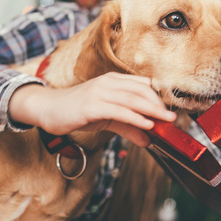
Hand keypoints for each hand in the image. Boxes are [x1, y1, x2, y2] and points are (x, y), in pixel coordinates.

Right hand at [8, 72, 176, 147]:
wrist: (47, 109)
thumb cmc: (76, 111)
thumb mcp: (106, 118)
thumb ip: (128, 127)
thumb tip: (148, 139)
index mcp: (112, 81)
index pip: (142, 86)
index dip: (158, 98)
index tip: (169, 112)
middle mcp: (107, 83)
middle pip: (141, 91)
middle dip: (159, 104)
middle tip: (172, 118)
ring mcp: (99, 92)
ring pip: (132, 99)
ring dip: (152, 110)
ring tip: (166, 121)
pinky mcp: (92, 105)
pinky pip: (119, 110)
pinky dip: (135, 117)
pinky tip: (146, 124)